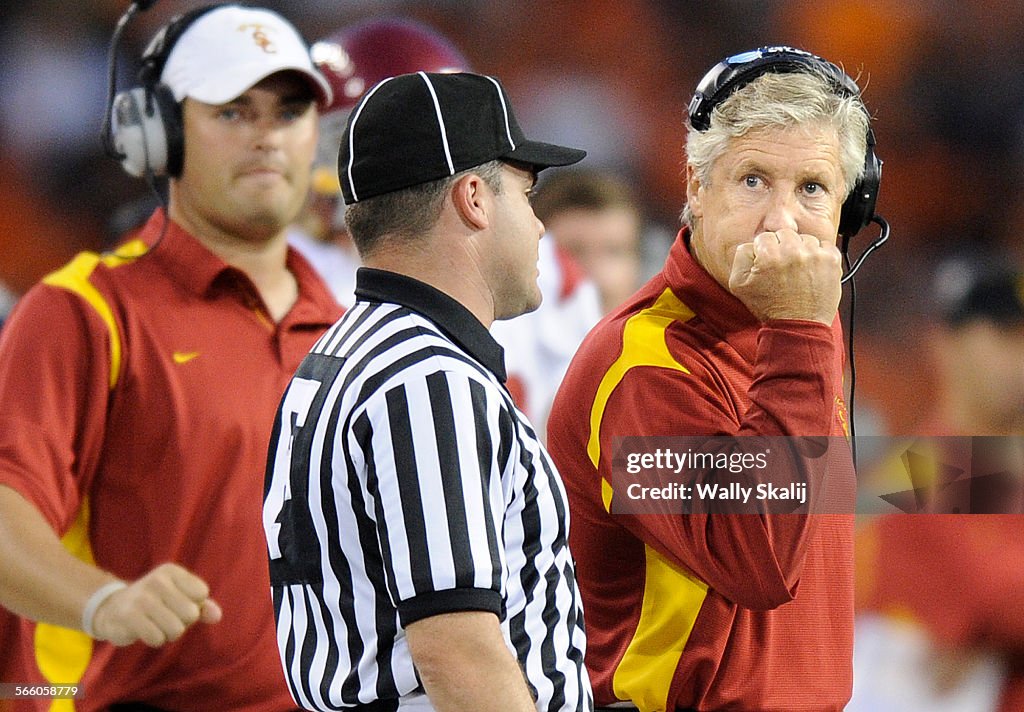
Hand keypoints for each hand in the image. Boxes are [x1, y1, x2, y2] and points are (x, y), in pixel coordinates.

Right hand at [89, 563, 221, 646]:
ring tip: (156, 624)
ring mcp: (142, 598)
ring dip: (169, 634)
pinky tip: (145, 631)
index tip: (177, 603)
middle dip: (183, 622)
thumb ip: (203, 606)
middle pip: (191, 613)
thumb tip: (217, 616)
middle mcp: (157, 580)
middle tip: (166, 617)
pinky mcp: (129, 617)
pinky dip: (155, 640)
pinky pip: (158, 638)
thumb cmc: (155, 603)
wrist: (112, 609)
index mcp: (172, 571)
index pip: (201, 593)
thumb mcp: (180, 598)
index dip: (194, 605)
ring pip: (176, 629)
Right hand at [729, 229, 841, 324]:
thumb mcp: (738, 284)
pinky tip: (811, 270)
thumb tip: (752, 244)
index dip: (764, 252)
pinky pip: (824, 245)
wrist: (798, 326)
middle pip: (785, 234)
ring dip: (801, 251)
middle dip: (782, 249)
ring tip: (798, 271)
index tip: (768, 266)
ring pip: (805, 239)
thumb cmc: (769, 307)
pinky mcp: (832, 261)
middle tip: (783, 269)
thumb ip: (740, 255)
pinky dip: (818, 255)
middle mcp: (794, 252)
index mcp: (770, 255)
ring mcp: (815, 255)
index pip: (764, 237)